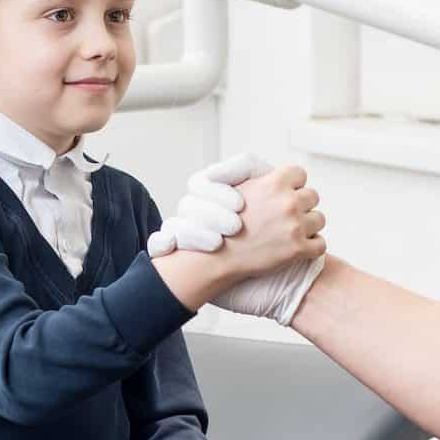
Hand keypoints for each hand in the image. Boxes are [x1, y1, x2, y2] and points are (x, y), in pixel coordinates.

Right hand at [147, 153, 273, 254]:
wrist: (281, 272)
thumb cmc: (277, 229)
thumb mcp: (268, 187)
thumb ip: (244, 167)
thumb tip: (213, 171)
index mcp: (216, 195)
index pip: (200, 184)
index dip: (215, 191)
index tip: (240, 205)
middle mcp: (199, 214)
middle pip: (187, 206)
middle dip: (211, 215)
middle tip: (235, 227)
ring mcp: (188, 238)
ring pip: (173, 225)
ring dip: (192, 233)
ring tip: (217, 244)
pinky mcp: (179, 261)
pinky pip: (158, 246)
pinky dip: (161, 242)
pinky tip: (171, 245)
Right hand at [148, 154, 327, 324]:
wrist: (217, 257)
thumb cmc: (223, 223)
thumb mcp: (238, 188)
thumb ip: (261, 178)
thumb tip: (277, 174)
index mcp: (274, 183)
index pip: (300, 174)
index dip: (292, 185)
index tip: (283, 194)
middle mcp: (287, 202)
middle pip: (313, 196)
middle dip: (302, 205)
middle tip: (285, 217)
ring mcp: (295, 226)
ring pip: (319, 219)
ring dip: (308, 226)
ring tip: (289, 232)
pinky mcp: (298, 250)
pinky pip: (320, 244)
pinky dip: (311, 247)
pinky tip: (295, 248)